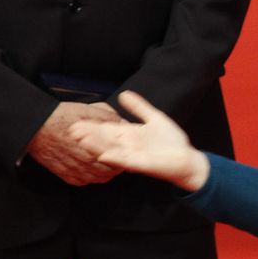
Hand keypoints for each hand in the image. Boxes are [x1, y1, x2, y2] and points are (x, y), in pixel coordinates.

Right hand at [26, 101, 121, 184]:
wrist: (35, 126)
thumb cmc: (61, 117)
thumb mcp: (90, 110)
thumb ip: (110, 118)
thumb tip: (125, 123)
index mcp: (97, 145)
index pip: (119, 157)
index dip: (125, 154)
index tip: (127, 151)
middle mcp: (87, 161)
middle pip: (111, 170)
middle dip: (117, 165)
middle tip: (118, 158)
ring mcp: (76, 170)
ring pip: (99, 178)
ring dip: (105, 172)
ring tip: (107, 164)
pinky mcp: (65, 174)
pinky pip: (83, 181)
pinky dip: (89, 177)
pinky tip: (90, 169)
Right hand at [67, 91, 210, 191]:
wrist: (187, 159)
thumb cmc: (171, 141)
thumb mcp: (154, 118)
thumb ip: (139, 107)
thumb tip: (123, 93)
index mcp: (128, 135)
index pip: (106, 128)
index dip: (92, 125)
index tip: (75, 120)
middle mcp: (126, 146)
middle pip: (104, 140)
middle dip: (88, 135)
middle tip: (70, 129)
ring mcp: (133, 156)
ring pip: (110, 150)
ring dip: (96, 146)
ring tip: (81, 140)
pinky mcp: (142, 165)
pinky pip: (127, 162)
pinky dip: (117, 158)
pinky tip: (105, 155)